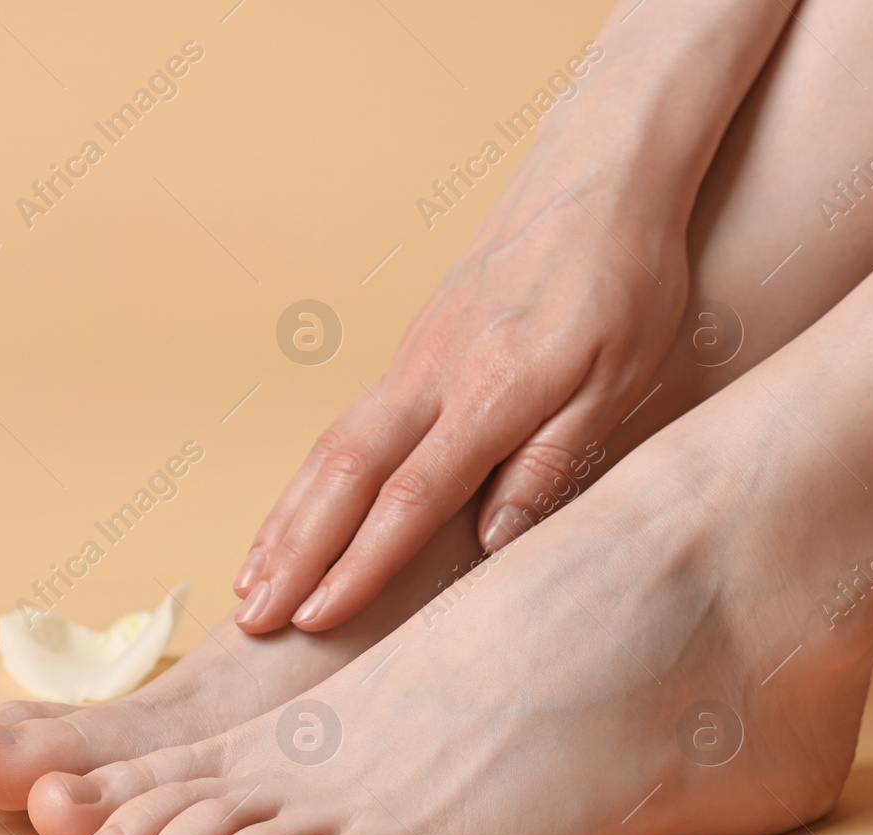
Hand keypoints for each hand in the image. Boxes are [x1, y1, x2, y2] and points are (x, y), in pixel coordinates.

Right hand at [231, 0, 792, 633]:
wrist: (598, 176)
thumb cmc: (625, 279)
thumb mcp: (618, 377)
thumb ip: (553, 459)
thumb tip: (494, 543)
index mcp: (492, 389)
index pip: (410, 496)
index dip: (361, 564)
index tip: (317, 621)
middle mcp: (434, 375)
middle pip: (343, 474)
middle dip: (293, 553)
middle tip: (247, 620)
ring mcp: (416, 358)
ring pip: (329, 447)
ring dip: (285, 520)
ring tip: (247, 582)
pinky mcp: (415, 348)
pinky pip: (345, 423)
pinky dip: (308, 479)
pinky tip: (296, 515)